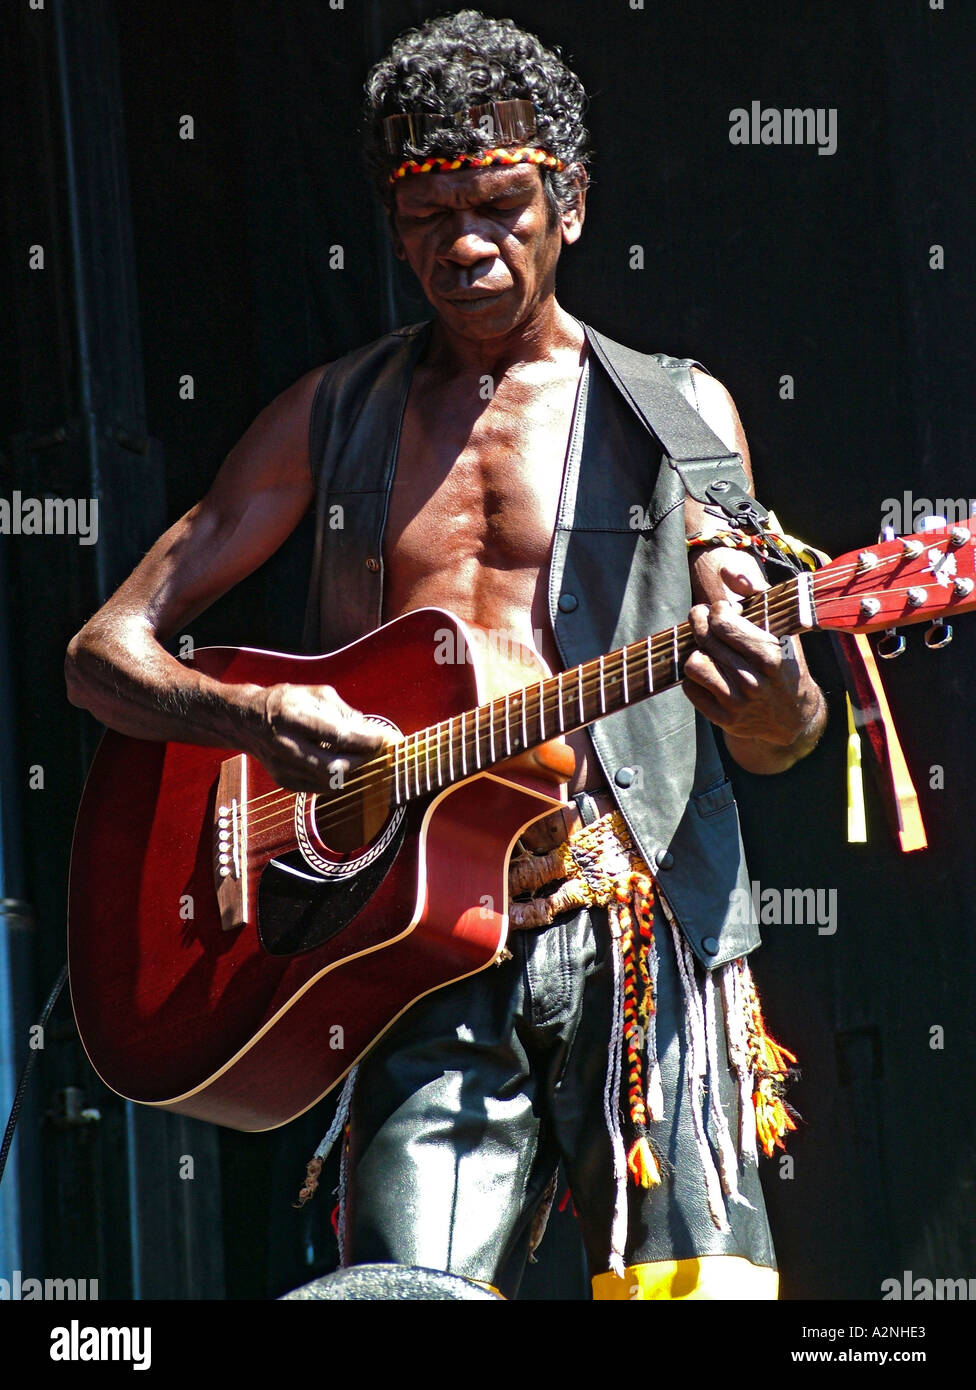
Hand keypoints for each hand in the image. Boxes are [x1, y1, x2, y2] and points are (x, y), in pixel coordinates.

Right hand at [251, 683, 390, 792]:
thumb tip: (371, 732)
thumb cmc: (286, 703)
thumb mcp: (315, 694)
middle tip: (374, 750)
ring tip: (359, 755)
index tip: (382, 738)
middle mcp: (285, 745)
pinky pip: (320, 787)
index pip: (337, 735)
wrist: (247, 720)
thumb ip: (344, 712)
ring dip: (352, 769)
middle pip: (333, 767)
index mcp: (292, 717)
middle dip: (361, 761)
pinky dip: (336, 777)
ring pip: (330, 781)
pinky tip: (339, 762)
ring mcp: (283, 767)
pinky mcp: (284, 781)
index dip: (364, 740)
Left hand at [682, 553, 825, 771]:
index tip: (724, 610)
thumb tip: (729, 572)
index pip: (723, 623)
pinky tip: (709, 670)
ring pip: (693, 664)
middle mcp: (752, 681)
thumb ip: (757, 594)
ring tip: (709, 648)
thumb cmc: (786, 664)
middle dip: (700, 621)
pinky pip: (691, 689)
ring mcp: (737, 703)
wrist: (794, 717)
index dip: (718, 609)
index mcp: (770, 656)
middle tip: (704, 618)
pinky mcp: (724, 720)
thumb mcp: (782, 628)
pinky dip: (695, 677)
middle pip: (705, 639)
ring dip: (698, 651)